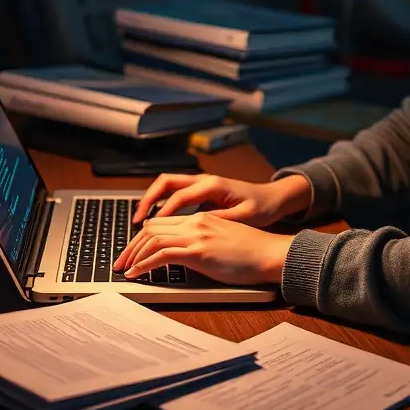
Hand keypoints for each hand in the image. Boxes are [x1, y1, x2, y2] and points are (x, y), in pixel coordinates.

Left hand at [112, 211, 292, 284]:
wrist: (271, 253)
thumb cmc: (252, 252)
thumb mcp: (223, 241)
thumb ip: (202, 242)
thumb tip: (184, 256)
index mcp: (200, 218)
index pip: (161, 223)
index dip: (142, 237)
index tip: (132, 252)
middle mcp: (195, 222)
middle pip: (151, 228)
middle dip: (131, 246)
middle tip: (120, 262)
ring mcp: (196, 235)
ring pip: (152, 238)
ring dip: (132, 255)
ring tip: (123, 269)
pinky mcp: (198, 251)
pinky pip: (161, 254)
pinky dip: (143, 264)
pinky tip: (136, 273)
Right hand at [131, 173, 310, 227]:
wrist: (273, 198)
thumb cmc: (261, 207)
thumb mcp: (244, 217)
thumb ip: (220, 219)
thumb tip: (196, 227)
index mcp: (212, 185)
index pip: (178, 197)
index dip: (162, 213)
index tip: (149, 230)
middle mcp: (203, 180)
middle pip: (165, 183)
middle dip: (148, 201)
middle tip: (136, 222)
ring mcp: (201, 183)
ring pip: (167, 186)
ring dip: (152, 201)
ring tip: (140, 222)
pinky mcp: (201, 190)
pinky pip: (175, 193)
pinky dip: (162, 203)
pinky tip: (157, 221)